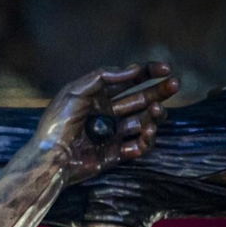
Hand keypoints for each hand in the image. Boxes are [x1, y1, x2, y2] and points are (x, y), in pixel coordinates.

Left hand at [34, 62, 177, 184]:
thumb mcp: (74, 92)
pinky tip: (143, 135)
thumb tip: (133, 69)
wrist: (50, 157)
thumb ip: (102, 76)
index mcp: (98, 96)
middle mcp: (108, 113)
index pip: (129, 81)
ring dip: (154, 116)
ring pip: (144, 122)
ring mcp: (113, 133)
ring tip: (153, 112)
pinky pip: (138, 146)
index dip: (148, 73)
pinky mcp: (115, 153)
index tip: (166, 69)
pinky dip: (145, 141)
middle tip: (174, 85)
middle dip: (159, 91)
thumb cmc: (58, 123)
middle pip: (142, 99)